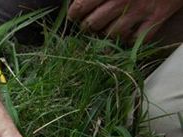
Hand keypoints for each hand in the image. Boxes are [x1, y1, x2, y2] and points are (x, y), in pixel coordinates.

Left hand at [68, 0, 182, 42]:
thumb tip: (76, 3)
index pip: (80, 7)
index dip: (73, 14)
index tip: (74, 16)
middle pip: (92, 24)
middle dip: (88, 26)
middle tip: (89, 24)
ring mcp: (139, 11)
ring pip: (111, 34)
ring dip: (106, 34)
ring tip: (107, 29)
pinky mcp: (156, 19)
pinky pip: (136, 40)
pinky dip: (129, 40)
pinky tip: (126, 34)